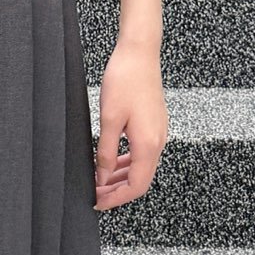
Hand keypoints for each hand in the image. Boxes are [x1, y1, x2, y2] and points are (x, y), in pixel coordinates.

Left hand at [94, 39, 168, 210]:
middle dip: (117, 190)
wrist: (140, 52)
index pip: (136, 186)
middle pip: (141, 179)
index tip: (97, 202)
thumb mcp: (109, 119)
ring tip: (100, 181)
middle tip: (95, 194)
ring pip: (142, 166)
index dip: (116, 198)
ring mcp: (158, 132)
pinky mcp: (154, 123)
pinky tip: (112, 160)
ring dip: (122, 177)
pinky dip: (127, 161)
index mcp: (148, 144)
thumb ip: (106, 152)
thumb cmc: (125, 80)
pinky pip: (142, 152)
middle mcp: (158, 141)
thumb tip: (102, 177)